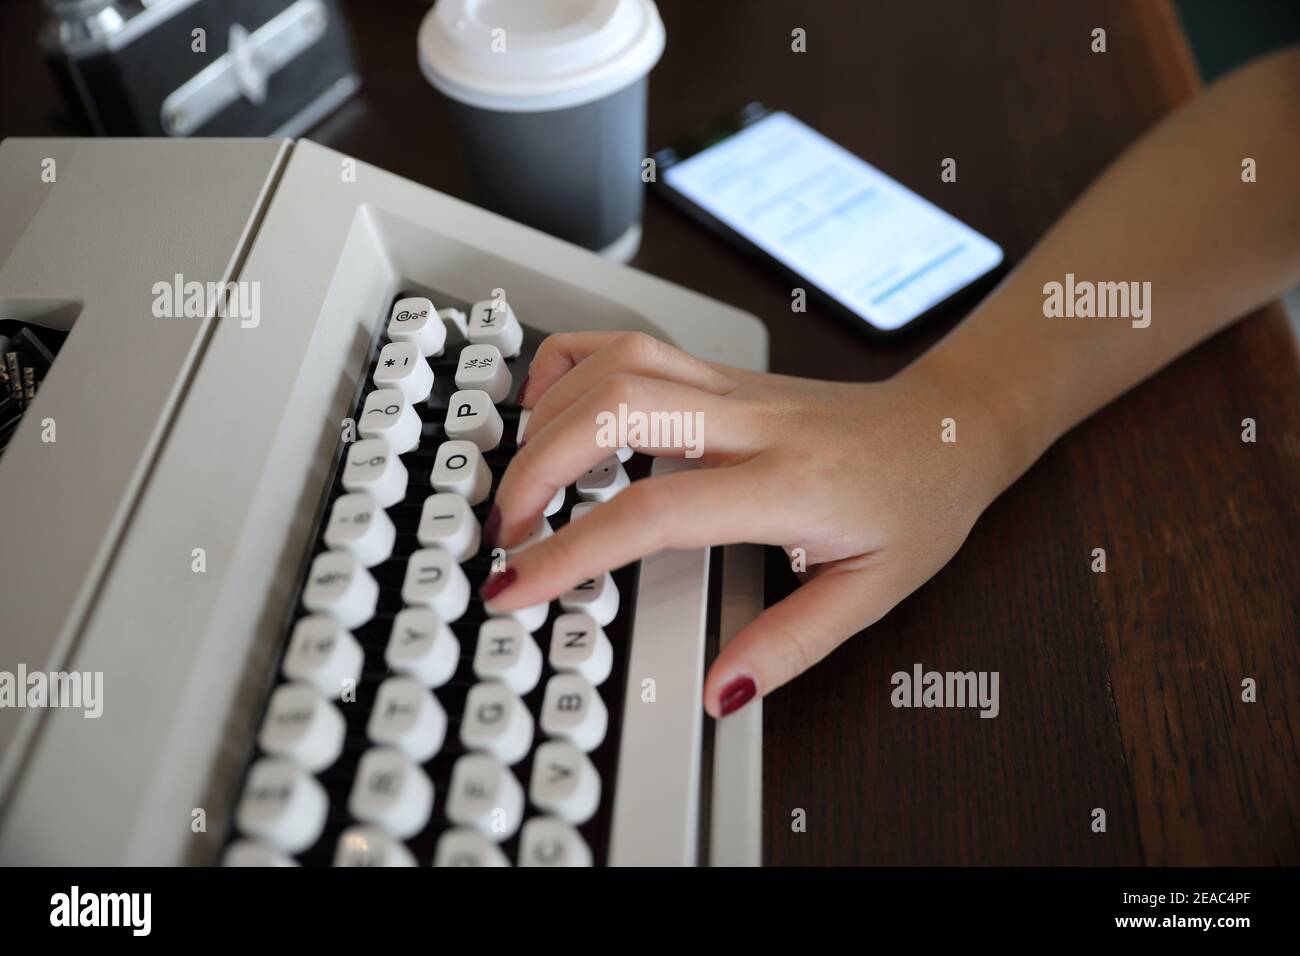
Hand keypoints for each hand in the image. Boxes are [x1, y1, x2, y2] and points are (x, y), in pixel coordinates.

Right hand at [483, 331, 1023, 716]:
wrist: (951, 426)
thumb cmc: (919, 503)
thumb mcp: (872, 593)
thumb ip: (790, 645)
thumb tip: (720, 691)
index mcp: (789, 484)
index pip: (657, 508)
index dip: (573, 548)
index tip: (517, 584)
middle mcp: (752, 421)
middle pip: (618, 407)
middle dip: (537, 466)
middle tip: (505, 531)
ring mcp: (733, 386)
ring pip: (619, 360)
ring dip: (548, 413)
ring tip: (521, 480)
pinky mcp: (720, 372)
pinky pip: (632, 341)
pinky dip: (574, 361)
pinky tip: (555, 404)